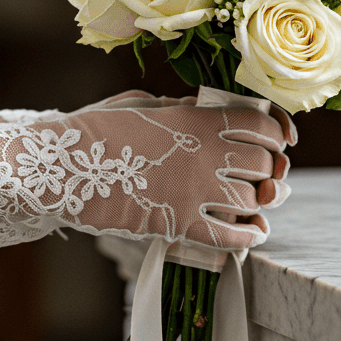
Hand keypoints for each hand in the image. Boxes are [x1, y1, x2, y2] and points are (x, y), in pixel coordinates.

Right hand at [0, 100, 289, 255]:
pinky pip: (231, 236)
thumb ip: (183, 108)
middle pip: (264, 165)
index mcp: (198, 118)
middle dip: (268, 170)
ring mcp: (195, 190)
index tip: (281, 141)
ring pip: (252, 201)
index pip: (264, 124)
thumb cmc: (95, 128)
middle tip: (262, 176)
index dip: (278, 134)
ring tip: (253, 205)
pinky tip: (251, 233)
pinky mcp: (180, 224)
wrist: (60, 165)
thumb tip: (207, 111)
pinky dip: (248, 236)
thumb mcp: (144, 104)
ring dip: (256, 203)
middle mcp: (206, 153)